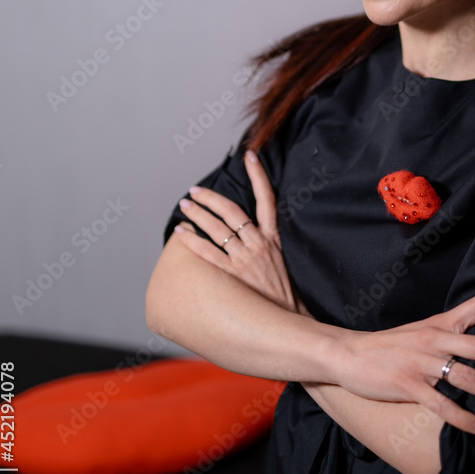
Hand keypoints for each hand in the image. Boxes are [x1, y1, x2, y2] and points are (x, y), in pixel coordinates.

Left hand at [173, 149, 313, 316]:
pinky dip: (193, 241)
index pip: (267, 198)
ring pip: (217, 228)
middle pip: (232, 211)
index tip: (249, 156)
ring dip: (198, 214)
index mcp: (274, 236)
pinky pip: (209, 254)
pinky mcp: (235, 275)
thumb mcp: (286, 258)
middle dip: (212, 197)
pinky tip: (182, 233)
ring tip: (185, 205)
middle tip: (195, 191)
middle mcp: (259, 243)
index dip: (258, 175)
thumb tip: (256, 227)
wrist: (292, 317)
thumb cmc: (287, 290)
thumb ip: (270, 241)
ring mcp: (246, 258)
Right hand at [330, 292, 474, 431]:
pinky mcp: (407, 385)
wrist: (348, 354)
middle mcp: (435, 338)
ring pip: (468, 378)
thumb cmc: (390, 346)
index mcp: (441, 322)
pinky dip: (465, 419)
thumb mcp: (423, 333)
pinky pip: (443, 405)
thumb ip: (452, 337)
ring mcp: (421, 362)